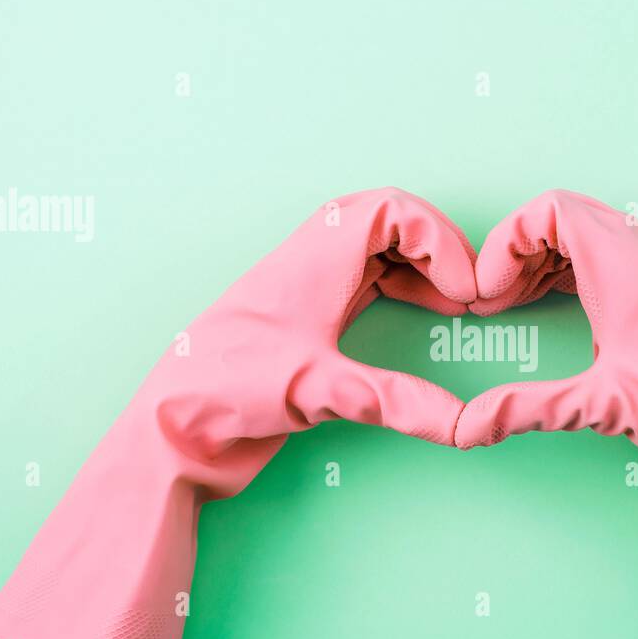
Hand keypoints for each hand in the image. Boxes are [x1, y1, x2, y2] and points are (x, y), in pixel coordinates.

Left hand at [0, 188, 477, 638]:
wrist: (167, 430)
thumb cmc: (224, 391)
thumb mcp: (318, 390)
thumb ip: (395, 402)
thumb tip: (466, 424)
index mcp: (313, 255)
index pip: (391, 208)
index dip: (440, 240)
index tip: (466, 292)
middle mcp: (312, 263)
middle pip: (390, 223)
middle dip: (438, 249)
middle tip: (470, 294)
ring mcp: (309, 293)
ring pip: (380, 254)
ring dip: (424, 271)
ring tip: (459, 307)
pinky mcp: (308, 326)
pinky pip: (368, 287)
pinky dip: (406, 294)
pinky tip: (425, 320)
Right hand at [455, 190, 637, 638]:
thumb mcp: (601, 407)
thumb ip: (526, 409)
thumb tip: (466, 427)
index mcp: (628, 261)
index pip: (550, 208)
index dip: (505, 242)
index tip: (488, 292)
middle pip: (563, 215)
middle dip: (517, 249)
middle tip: (491, 299)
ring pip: (582, 235)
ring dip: (538, 261)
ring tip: (508, 303)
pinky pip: (600, 259)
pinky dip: (564, 273)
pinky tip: (546, 309)